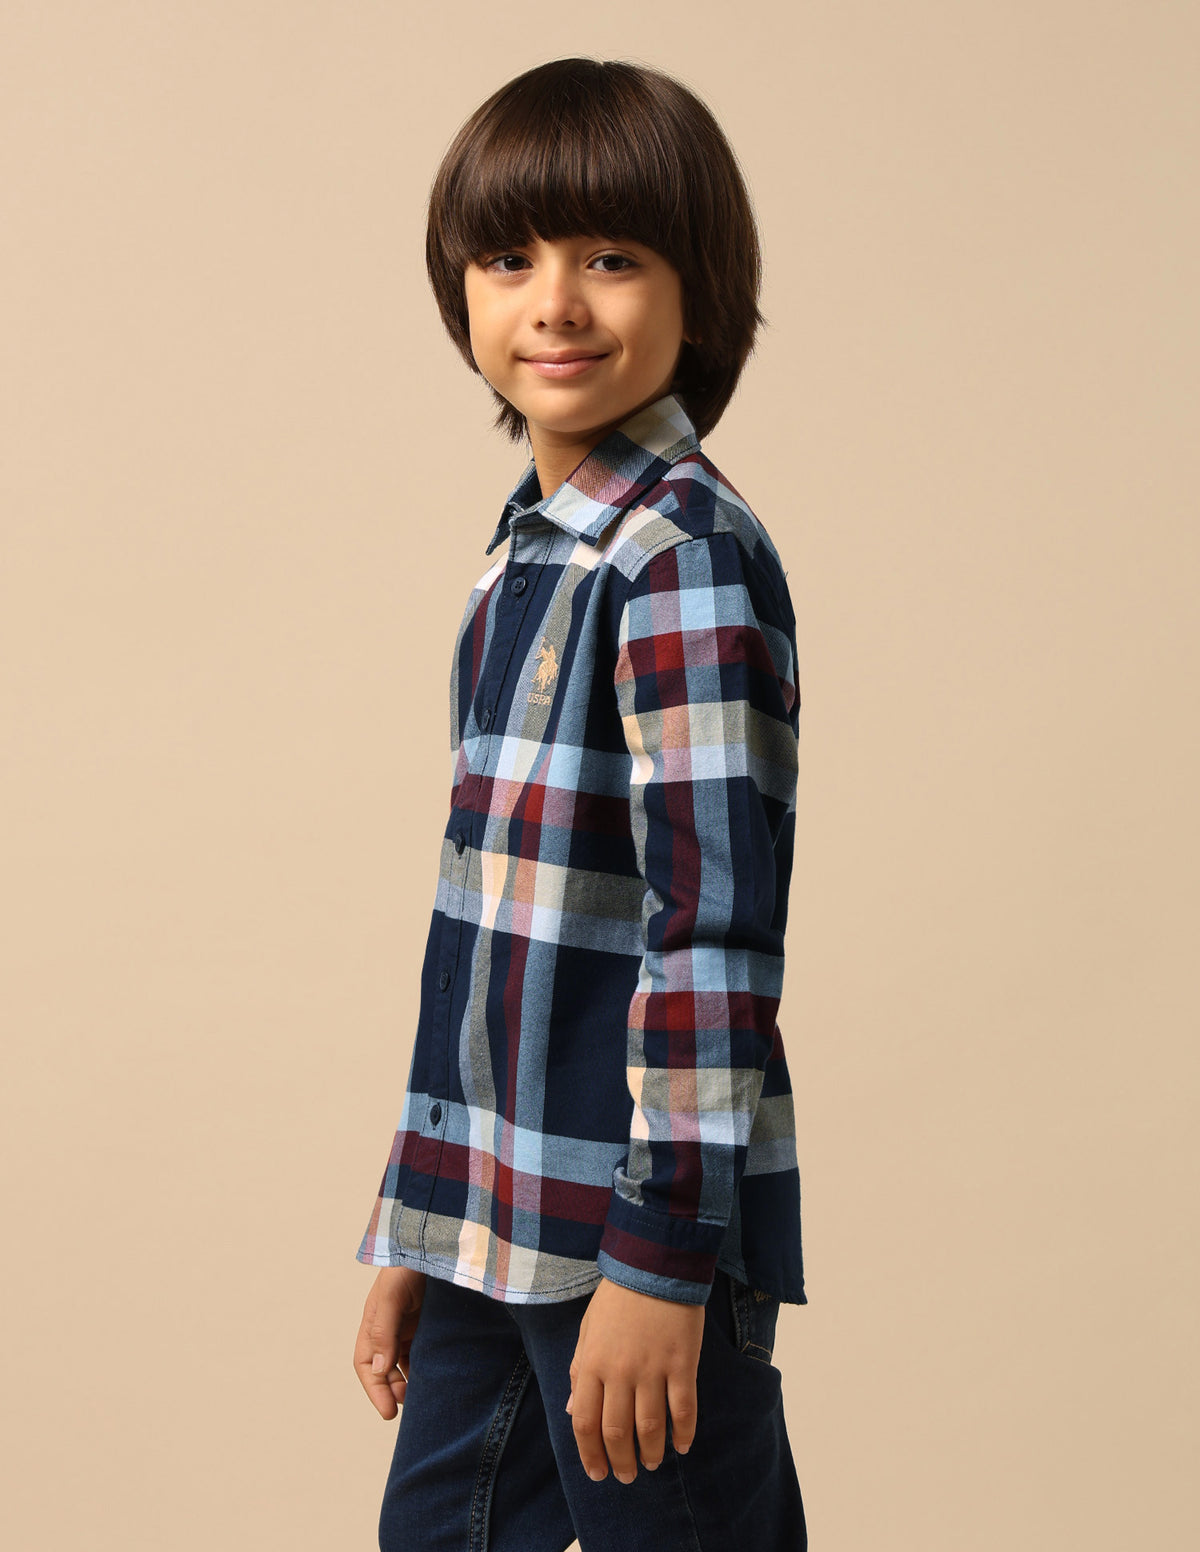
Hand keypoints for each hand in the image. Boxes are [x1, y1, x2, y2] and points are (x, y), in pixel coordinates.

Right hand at [353, 1266, 426, 1418]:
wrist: (439, 1240)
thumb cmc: (409, 1263)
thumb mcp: (393, 1295)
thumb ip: (384, 1330)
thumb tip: (380, 1369)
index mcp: (374, 1322)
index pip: (367, 1364)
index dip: (375, 1390)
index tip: (388, 1413)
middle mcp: (391, 1327)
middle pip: (386, 1369)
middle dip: (393, 1390)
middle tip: (409, 1408)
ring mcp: (412, 1326)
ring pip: (407, 1363)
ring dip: (412, 1381)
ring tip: (426, 1397)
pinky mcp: (431, 1323)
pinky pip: (427, 1351)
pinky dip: (429, 1367)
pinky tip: (440, 1377)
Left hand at [567, 1276, 704, 1483]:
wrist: (653, 1265)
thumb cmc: (617, 1297)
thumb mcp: (587, 1330)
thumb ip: (579, 1371)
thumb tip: (571, 1410)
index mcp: (592, 1364)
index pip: (584, 1422)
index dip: (590, 1454)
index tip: (598, 1474)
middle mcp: (620, 1372)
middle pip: (617, 1432)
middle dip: (621, 1462)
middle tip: (627, 1476)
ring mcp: (652, 1369)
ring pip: (650, 1426)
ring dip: (651, 1452)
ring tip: (652, 1464)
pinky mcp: (682, 1363)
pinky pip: (683, 1408)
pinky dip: (684, 1433)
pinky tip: (682, 1446)